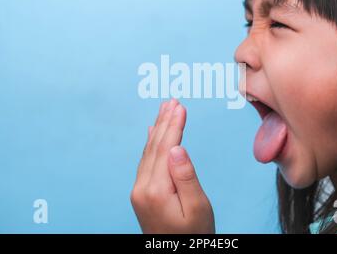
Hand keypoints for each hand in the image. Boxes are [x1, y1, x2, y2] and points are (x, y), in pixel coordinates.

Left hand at [130, 99, 214, 233]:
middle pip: (155, 146)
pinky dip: (151, 144)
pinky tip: (153, 133)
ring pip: (149, 151)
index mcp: (156, 189)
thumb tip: (177, 148)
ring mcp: (139, 190)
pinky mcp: (142, 193)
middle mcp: (142, 187)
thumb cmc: (193, 235)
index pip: (165, 148)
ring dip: (158, 129)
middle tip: (172, 101)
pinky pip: (146, 161)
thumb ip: (186, 177)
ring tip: (166, 110)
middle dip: (165, 122)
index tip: (180, 106)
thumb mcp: (197, 208)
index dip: (174, 125)